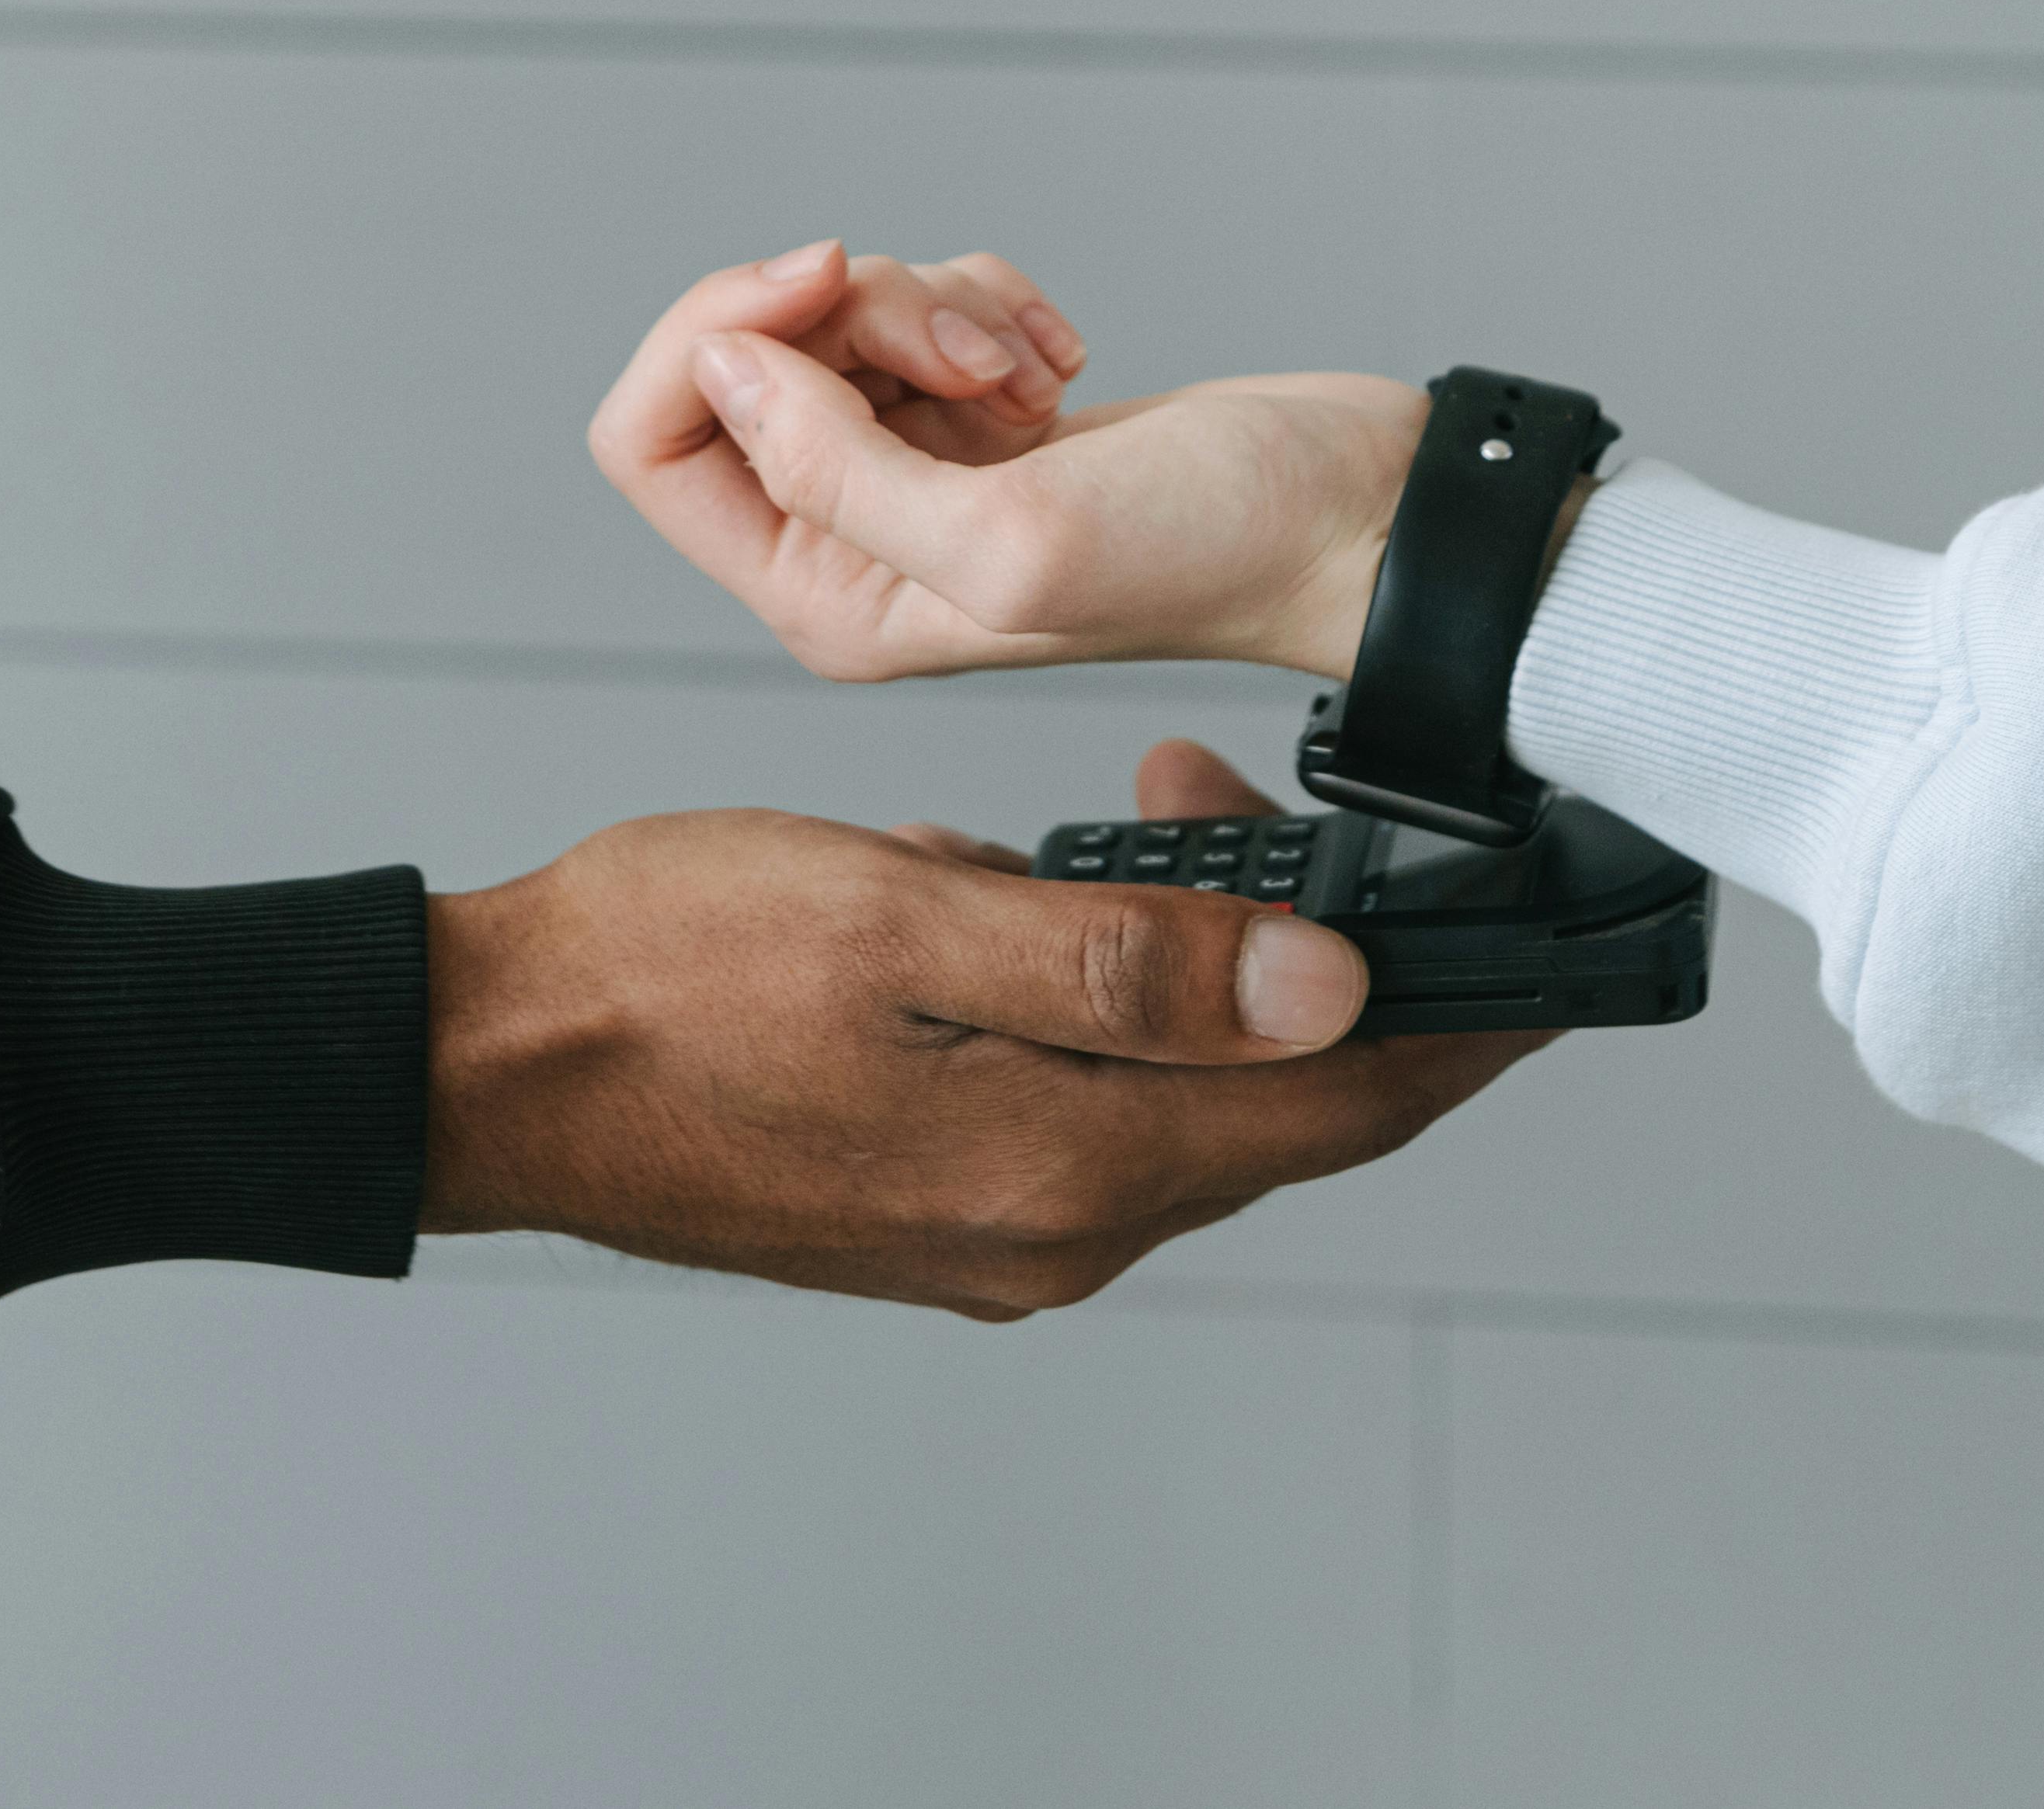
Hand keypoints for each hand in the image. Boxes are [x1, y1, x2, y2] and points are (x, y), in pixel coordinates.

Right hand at [423, 740, 1548, 1316]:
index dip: (1467, 1026)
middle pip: (1277, 1106)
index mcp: (1070, 1168)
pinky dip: (1108, 1004)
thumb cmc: (669, 971)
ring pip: (1179, 1098)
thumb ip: (1127, 960)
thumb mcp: (910, 919)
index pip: (1345, 1103)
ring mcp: (992, 1233)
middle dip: (1324, 966)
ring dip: (1199, 970)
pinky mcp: (937, 1208)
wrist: (489, 1063)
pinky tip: (1040, 903)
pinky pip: (1087, 1106)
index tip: (1554, 957)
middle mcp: (1053, 1230)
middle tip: (1275, 810)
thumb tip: (1325, 989)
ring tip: (1148, 818)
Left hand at [588, 239, 1425, 680]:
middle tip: (971, 353)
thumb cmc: (1215, 557)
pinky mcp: (976, 415)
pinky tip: (1060, 363)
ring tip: (1033, 372)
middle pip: (745, 359)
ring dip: (935, 306)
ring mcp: (913, 476)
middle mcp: (850, 546)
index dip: (717, 334)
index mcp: (825, 600)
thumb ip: (838, 469)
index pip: (654, 444)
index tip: (827, 281)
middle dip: (853, 314)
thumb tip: (720, 364)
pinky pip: (917, 306)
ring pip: (837, 320)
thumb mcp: (1010, 539)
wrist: (1349, 520)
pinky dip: (987, 303)